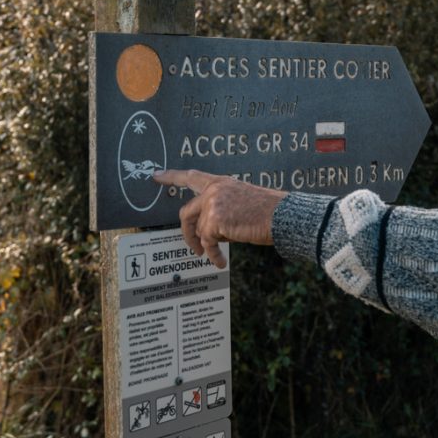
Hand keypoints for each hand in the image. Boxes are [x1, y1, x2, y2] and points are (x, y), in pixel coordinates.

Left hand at [152, 169, 284, 268]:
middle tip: (193, 247)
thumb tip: (209, 229)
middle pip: (186, 212)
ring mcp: (213, 204)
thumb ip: (222, 206)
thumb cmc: (268, 211)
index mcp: (220, 183)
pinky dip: (213, 255)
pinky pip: (208, 243)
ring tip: (218, 255)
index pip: (191, 177)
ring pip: (200, 232)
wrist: (281, 215)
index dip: (171, 177)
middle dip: (187, 232)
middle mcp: (214, 190)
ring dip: (209, 245)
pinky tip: (220, 262)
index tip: (156, 175)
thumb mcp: (242, 200)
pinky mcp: (215, 220)